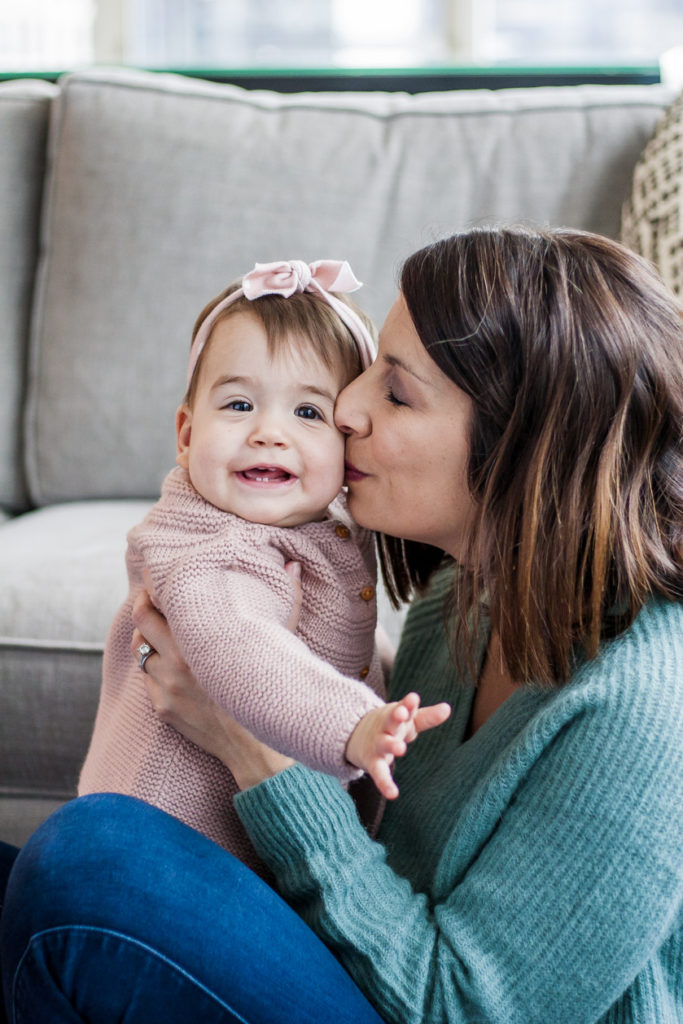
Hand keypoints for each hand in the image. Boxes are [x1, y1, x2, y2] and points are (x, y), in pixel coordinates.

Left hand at [131, 591, 293, 789]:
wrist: (260, 748)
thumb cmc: (272, 688)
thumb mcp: (279, 641)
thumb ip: (285, 599)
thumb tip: (294, 564)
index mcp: (199, 642)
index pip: (156, 606)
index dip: (155, 590)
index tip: (159, 581)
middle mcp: (176, 664)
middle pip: (139, 624)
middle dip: (145, 609)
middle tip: (153, 601)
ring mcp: (166, 689)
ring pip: (142, 653)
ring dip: (150, 642)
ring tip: (168, 635)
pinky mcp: (163, 710)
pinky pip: (149, 681)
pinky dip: (158, 670)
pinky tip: (177, 668)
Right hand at [345, 693, 450, 799]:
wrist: (357, 735)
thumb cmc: (392, 726)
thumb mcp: (409, 721)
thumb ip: (427, 717)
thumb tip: (448, 708)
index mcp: (396, 715)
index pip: (404, 707)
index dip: (408, 703)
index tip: (413, 698)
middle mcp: (386, 728)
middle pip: (390, 720)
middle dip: (396, 716)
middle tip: (402, 714)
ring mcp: (378, 744)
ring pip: (384, 744)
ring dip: (391, 744)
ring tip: (400, 748)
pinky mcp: (373, 762)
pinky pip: (379, 773)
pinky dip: (384, 784)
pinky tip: (393, 794)